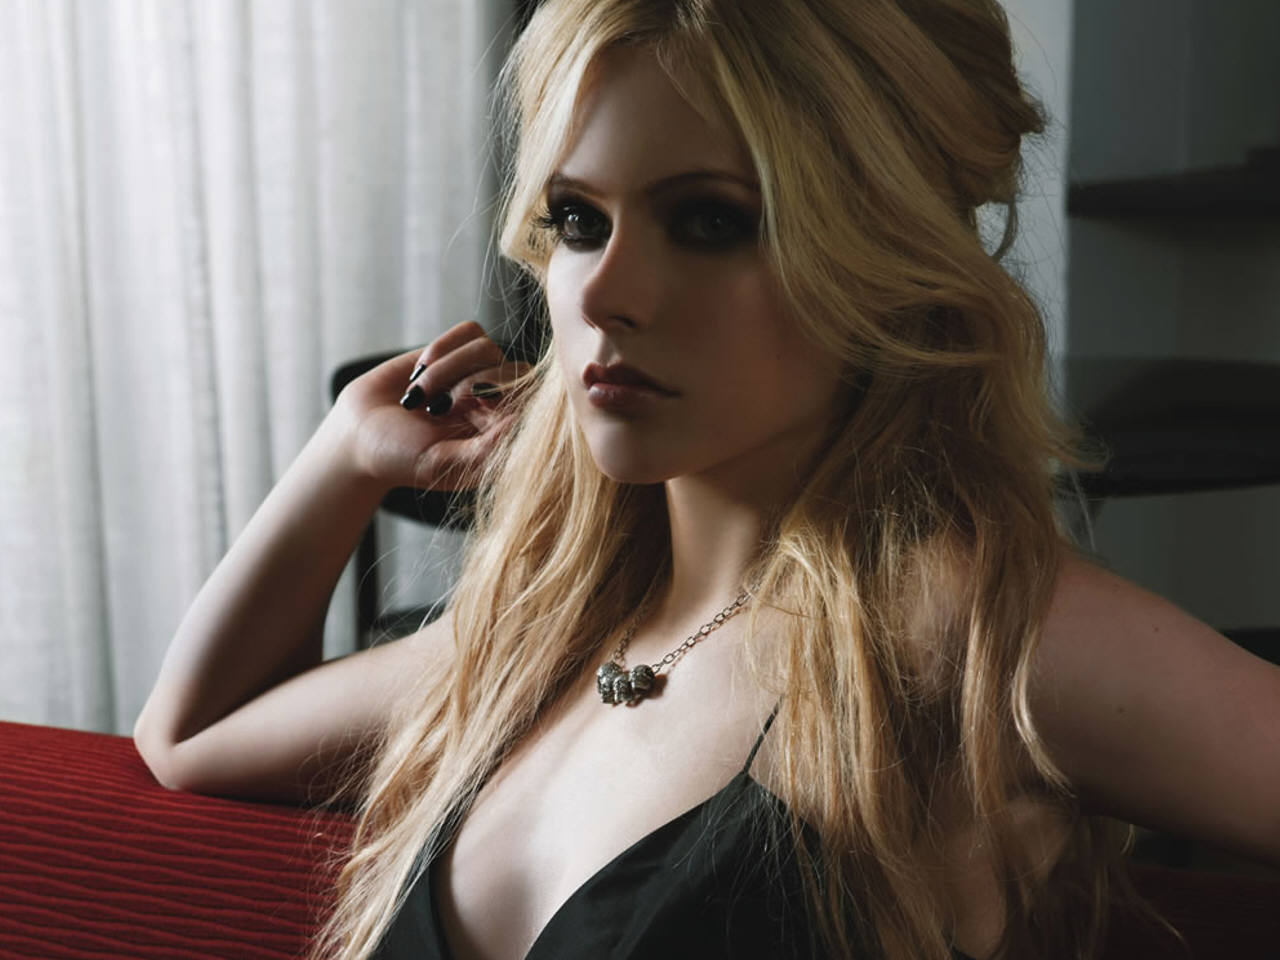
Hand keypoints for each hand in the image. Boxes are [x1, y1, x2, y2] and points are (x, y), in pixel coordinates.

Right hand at [333, 321, 532, 491]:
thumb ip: (484, 449)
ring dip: (448, 368)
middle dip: (471, 383)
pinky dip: (443, 347)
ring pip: (486, 347)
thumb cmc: (399, 458)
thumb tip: (519, 421)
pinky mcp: (454, 350)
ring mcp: (475, 373)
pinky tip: (420, 372)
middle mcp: (494, 403)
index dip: (505, 395)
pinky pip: (469, 331)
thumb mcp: (441, 463)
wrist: (357, 435)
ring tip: (420, 394)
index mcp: (499, 433)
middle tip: (438, 408)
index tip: (475, 406)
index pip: (530, 401)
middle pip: (511, 369)